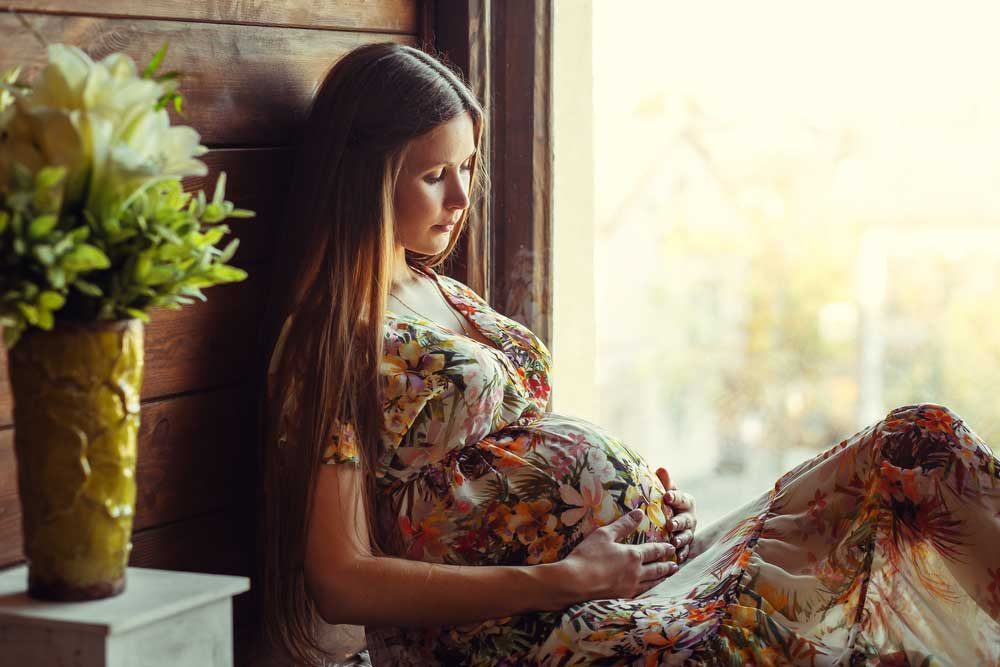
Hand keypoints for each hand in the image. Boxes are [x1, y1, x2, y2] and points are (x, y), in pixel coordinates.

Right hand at [552, 509, 677, 605]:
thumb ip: (623, 524)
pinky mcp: (622, 597)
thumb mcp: (604, 534)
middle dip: (667, 565)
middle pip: (656, 568)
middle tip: (675, 564)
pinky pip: (642, 593)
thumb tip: (639, 512)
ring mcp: (630, 587)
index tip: (672, 547)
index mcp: (633, 555)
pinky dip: (650, 590)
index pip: (653, 550)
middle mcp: (636, 572)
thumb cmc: (588, 555)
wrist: (575, 582)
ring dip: (661, 578)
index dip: (664, 548)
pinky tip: (649, 589)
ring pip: (652, 582)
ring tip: (668, 576)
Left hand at [656, 468, 696, 563]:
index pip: (681, 498)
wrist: (670, 516)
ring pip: (686, 536)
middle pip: (686, 520)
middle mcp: (690, 517)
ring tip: (674, 542)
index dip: (675, 497)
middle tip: (670, 524)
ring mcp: (688, 532)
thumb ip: (665, 482)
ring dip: (681, 540)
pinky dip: (682, 554)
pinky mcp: (686, 545)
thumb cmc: (667, 501)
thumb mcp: (666, 490)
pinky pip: (685, 551)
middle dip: (679, 522)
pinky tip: (676, 558)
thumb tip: (661, 469)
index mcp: (686, 501)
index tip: (667, 496)